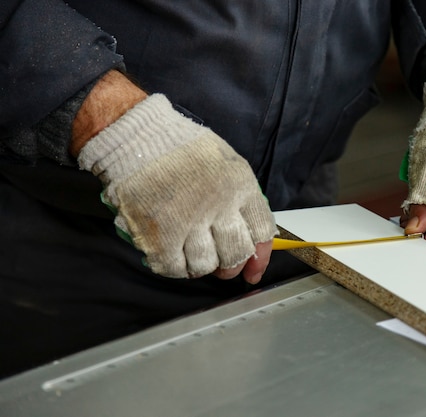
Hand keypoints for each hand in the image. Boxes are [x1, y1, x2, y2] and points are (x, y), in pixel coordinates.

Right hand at [77, 94, 277, 279]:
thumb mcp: (227, 163)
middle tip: (220, 264)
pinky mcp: (160, 234)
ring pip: (206, 265)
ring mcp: (190, 222)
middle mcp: (220, 206)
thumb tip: (248, 233)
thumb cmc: (182, 148)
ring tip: (191, 253)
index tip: (253, 270)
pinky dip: (175, 267)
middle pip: (236, 255)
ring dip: (201, 265)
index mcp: (240, 187)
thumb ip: (240, 197)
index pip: (262, 233)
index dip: (259, 257)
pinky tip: (171, 255)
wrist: (138, 137)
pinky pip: (175, 268)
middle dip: (230, 265)